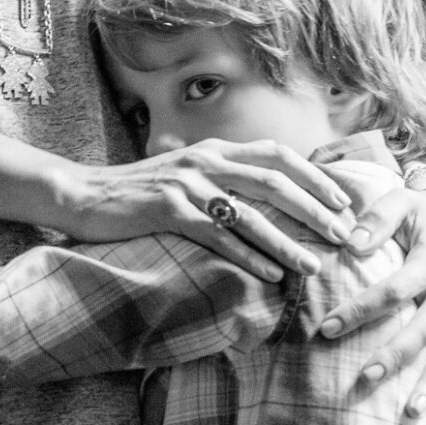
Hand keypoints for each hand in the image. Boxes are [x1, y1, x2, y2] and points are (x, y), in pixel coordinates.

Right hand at [56, 141, 357, 282]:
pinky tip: (270, 275)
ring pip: (251, 213)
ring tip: (314, 265)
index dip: (314, 175)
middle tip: (343, 235)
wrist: (81, 195)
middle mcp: (205, 160)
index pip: (277, 154)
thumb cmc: (136, 193)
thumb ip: (219, 179)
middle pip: (274, 181)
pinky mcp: (168, 210)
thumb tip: (263, 200)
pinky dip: (248, 256)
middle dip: (315, 209)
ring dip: (287, 242)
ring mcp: (186, 184)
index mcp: (213, 150)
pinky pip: (218, 235)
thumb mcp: (183, 175)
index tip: (344, 199)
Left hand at [319, 186, 425, 424]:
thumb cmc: (420, 212)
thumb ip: (376, 220)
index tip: (327, 328)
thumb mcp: (399, 201)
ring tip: (411, 414)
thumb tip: (351, 242)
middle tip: (364, 378)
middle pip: (422, 331)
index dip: (360, 310)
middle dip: (394, 356)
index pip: (393, 291)